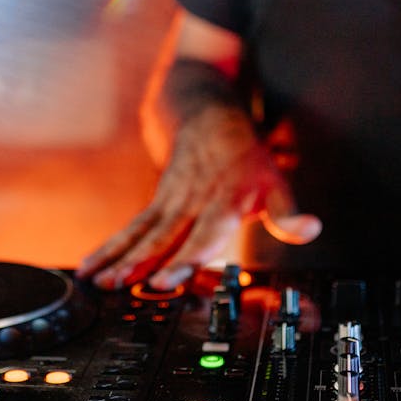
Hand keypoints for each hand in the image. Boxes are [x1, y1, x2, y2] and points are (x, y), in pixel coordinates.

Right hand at [76, 105, 320, 289]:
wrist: (207, 114)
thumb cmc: (243, 155)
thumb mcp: (273, 181)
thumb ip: (287, 213)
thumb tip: (309, 229)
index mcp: (221, 201)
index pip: (203, 236)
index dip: (185, 259)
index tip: (166, 279)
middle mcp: (190, 204)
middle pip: (161, 237)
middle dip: (137, 263)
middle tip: (116, 285)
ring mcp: (169, 203)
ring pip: (139, 233)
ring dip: (116, 257)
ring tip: (95, 280)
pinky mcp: (155, 204)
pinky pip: (130, 228)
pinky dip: (109, 247)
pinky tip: (90, 268)